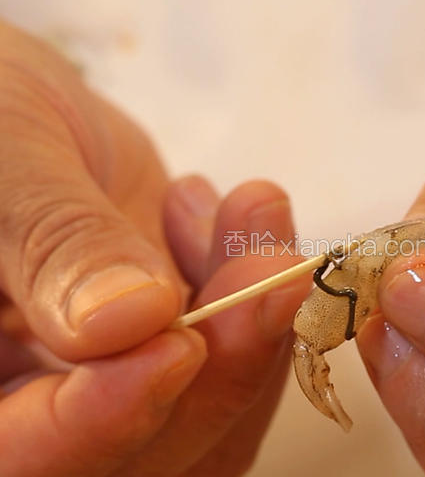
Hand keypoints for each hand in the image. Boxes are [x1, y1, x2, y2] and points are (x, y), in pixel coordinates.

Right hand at [0, 21, 308, 475]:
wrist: (30, 110)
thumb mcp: (7, 158)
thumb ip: (55, 241)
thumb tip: (126, 319)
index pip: (24, 456)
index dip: (102, 423)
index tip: (177, 348)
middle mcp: (43, 400)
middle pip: (143, 454)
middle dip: (222, 368)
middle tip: (270, 270)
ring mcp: (117, 376)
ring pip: (209, 416)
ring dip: (258, 325)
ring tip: (253, 213)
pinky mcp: (174, 341)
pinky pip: (238, 361)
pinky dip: (263, 296)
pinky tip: (246, 215)